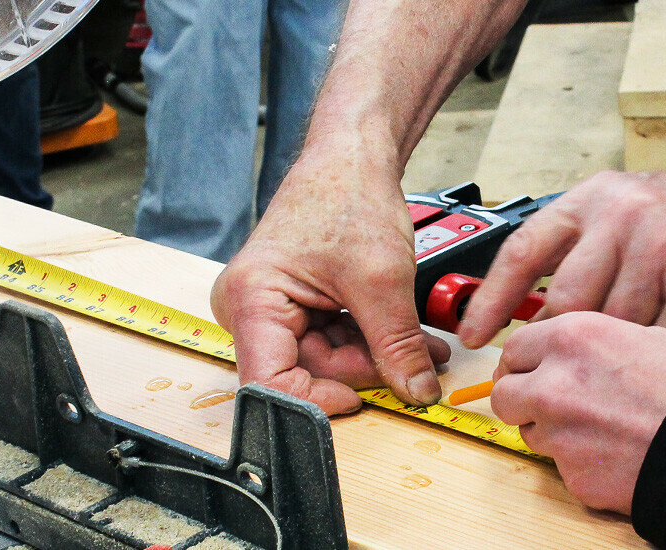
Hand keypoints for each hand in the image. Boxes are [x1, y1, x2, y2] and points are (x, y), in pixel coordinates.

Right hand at [211, 148, 450, 414]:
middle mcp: (246, 308)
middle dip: (362, 371)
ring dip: (371, 358)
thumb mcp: (382, 279)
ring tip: (419, 347)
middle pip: (301, 373)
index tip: (363, 399)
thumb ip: (398, 345)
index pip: (269, 383)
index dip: (317, 400)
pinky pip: (326, 342)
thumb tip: (415, 393)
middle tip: (416, 367)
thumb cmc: (347, 194)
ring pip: (320, 362)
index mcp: (251, 299)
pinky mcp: (289, 307)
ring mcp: (267, 309)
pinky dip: (365, 341)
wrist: (349, 157)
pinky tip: (398, 335)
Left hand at [458, 157, 665, 347]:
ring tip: (631, 348)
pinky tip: (663, 350)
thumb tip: (527, 302)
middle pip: (565, 302)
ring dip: (619, 348)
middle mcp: (621, 216)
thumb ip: (582, 247)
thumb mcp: (629, 210)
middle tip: (565, 362)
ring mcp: (661, 249)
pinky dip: (656, 354)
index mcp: (594, 199)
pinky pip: (656, 341)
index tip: (473, 333)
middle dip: (563, 340)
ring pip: (611, 326)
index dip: (490, 298)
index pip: (522, 251)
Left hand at [491, 312, 665, 514]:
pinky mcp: (572, 475)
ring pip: (529, 431)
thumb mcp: (645, 336)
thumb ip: (591, 342)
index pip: (513, 348)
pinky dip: (579, 462)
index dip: (521, 361)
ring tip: (596, 427)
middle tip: (547, 402)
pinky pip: (561, 466)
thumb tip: (568, 351)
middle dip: (521, 398)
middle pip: (505, 393)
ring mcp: (558, 433)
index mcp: (571, 339)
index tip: (526, 370)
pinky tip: (613, 453)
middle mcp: (552, 383)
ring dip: (549, 430)